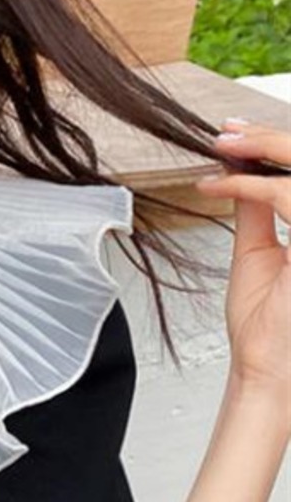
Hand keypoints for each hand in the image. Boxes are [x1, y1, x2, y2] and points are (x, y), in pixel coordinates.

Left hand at [194, 118, 289, 429]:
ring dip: (262, 149)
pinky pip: (290, 197)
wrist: (268, 369)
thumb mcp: (258, 254)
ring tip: (222, 147)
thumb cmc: (266, 327)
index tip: (235, 136)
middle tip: (227, 132)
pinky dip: (251, 187)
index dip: (275, 145)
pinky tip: (218, 186)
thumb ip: (258, 212)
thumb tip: (243, 175)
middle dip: (268, 138)